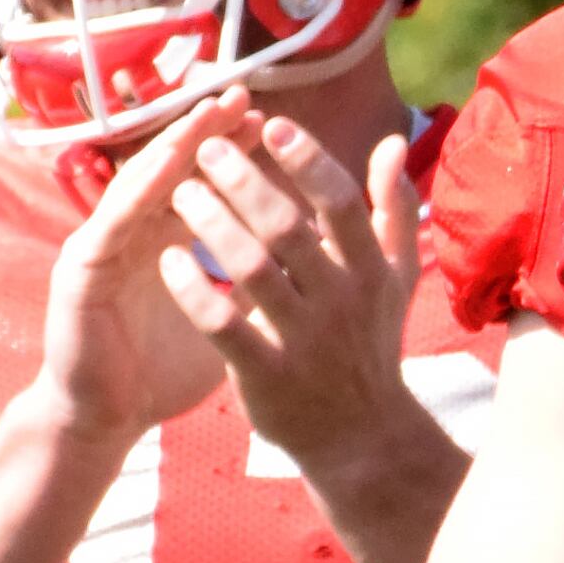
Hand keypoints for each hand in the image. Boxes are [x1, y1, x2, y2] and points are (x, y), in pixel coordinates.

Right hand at [31, 95, 248, 444]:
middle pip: (170, 171)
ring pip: (138, 186)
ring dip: (170, 150)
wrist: (110, 422)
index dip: (236, 154)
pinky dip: (136, 196)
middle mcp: (133, 233)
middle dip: (205, 133)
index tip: (276, 124)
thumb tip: (313, 254)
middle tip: (240, 99)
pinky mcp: (79, 273)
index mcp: (166, 240)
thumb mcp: (228, 317)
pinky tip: (163, 174)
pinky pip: (110, 226)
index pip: (203, 183)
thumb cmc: (166, 370)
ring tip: (203, 119)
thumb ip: (258, 280)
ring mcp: (102, 248)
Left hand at [159, 110, 434, 469]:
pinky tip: (168, 258)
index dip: (307, 160)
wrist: (362, 437)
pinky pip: (223, 324)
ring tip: (179, 192)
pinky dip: (193, 289)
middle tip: (206, 150)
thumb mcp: (396, 276)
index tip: (271, 125)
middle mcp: (340, 301)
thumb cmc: (372, 343)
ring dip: (212, 224)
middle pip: (287, 228)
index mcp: (370, 270)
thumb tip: (390, 141)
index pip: (340, 202)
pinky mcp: (266, 375)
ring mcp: (303, 340)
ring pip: (251, 269)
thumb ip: (392, 208)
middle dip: (244, 182)